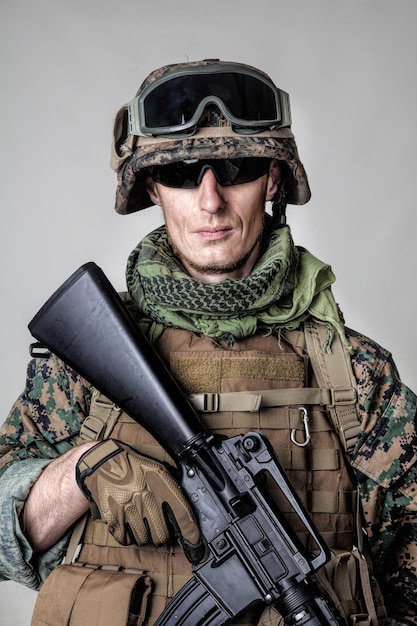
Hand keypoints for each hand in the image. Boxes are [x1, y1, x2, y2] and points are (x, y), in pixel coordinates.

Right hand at [76, 439, 204, 562]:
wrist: (104, 462)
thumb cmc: (135, 467)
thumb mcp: (159, 470)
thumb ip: (173, 490)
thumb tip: (187, 517)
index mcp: (161, 483)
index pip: (182, 513)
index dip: (191, 535)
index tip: (197, 548)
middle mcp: (145, 497)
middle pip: (162, 535)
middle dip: (163, 534)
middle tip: (159, 526)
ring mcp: (127, 509)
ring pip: (144, 540)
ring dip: (145, 535)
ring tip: (141, 521)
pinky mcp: (112, 517)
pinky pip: (125, 540)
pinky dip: (128, 536)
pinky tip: (129, 523)